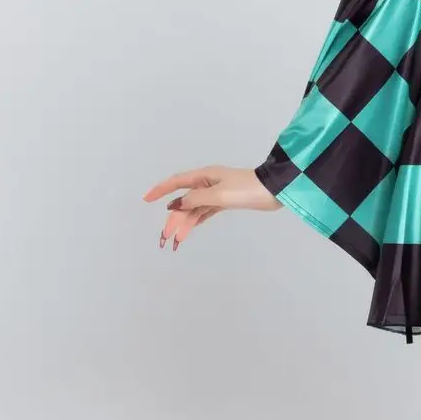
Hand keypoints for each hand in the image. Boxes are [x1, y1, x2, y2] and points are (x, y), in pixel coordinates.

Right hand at [141, 165, 279, 251]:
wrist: (274, 190)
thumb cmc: (248, 189)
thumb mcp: (219, 194)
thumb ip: (196, 199)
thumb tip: (177, 203)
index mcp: (204, 176)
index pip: (176, 183)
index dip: (160, 191)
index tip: (146, 199)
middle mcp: (207, 183)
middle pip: (184, 202)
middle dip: (172, 220)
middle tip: (164, 238)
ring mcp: (216, 193)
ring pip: (194, 210)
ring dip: (184, 225)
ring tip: (175, 243)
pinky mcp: (225, 202)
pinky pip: (205, 212)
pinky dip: (196, 222)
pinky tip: (187, 232)